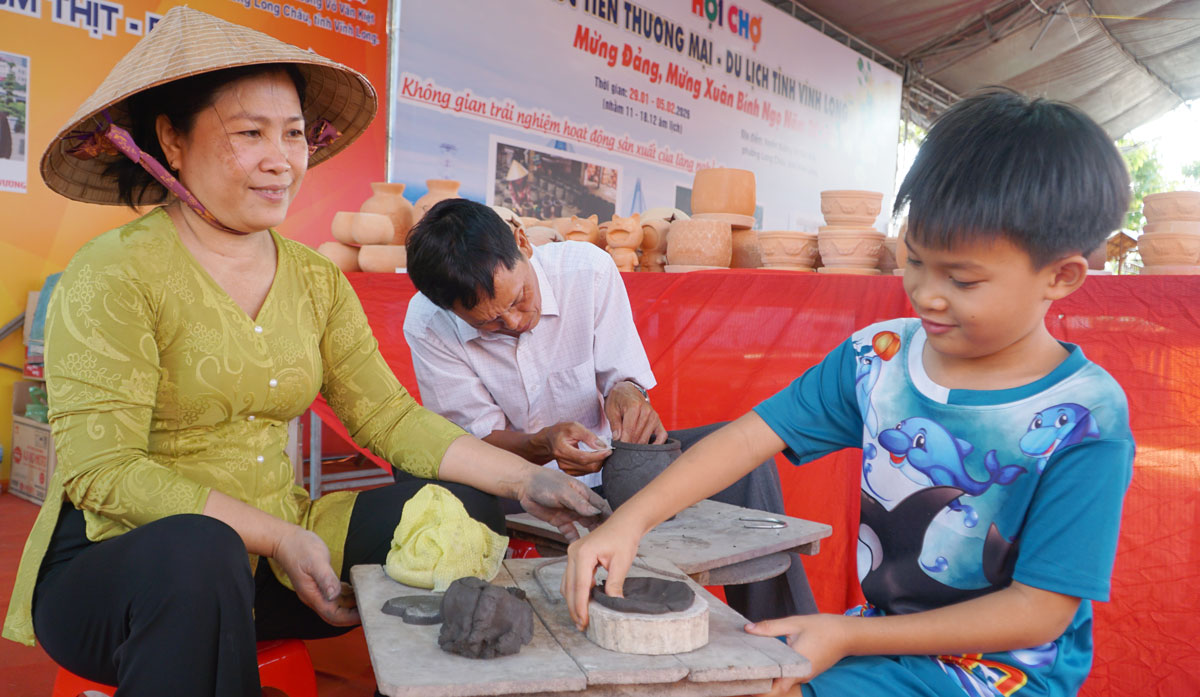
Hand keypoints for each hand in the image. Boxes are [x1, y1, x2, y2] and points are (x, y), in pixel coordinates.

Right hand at [273, 526, 360, 626]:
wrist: (286, 540)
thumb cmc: (299, 548)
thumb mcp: (316, 562)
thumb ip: (326, 579)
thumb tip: (335, 595)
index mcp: (312, 595)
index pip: (333, 615)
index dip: (349, 618)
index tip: (365, 615)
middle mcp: (314, 596)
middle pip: (335, 615)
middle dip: (352, 616)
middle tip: (371, 610)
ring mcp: (317, 591)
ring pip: (337, 606)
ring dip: (352, 606)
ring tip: (369, 601)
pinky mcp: (321, 583)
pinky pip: (336, 595)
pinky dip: (348, 596)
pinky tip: (358, 590)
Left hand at [517, 467, 611, 540]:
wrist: (524, 485)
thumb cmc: (544, 482)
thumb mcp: (563, 491)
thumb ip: (579, 503)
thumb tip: (596, 512)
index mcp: (583, 494)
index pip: (601, 507)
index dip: (609, 517)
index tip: (616, 529)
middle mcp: (579, 504)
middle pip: (595, 518)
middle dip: (602, 529)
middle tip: (608, 543)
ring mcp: (570, 513)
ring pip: (585, 527)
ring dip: (591, 536)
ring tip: (597, 547)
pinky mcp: (560, 521)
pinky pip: (570, 532)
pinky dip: (575, 540)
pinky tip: (580, 548)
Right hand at [533, 421, 610, 475]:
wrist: (549, 440)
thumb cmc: (561, 431)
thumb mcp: (574, 427)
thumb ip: (588, 436)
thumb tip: (602, 446)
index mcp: (562, 450)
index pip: (583, 458)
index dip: (598, 456)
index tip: (609, 450)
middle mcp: (562, 462)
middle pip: (588, 466)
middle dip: (601, 459)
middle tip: (607, 449)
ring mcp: (565, 469)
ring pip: (589, 470)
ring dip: (598, 461)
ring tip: (600, 451)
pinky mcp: (570, 472)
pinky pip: (586, 471)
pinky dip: (593, 464)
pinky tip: (593, 456)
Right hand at [561, 516, 640, 630]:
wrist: (624, 523)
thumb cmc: (624, 538)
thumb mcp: (621, 563)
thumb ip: (615, 584)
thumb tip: (613, 604)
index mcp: (583, 554)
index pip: (580, 586)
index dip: (581, 606)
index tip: (584, 621)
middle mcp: (573, 553)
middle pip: (570, 587)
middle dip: (574, 608)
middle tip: (581, 625)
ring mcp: (572, 554)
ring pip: (568, 584)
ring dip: (573, 601)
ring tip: (581, 617)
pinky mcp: (575, 556)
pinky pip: (571, 578)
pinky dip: (576, 591)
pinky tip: (584, 601)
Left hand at [604, 382, 666, 443]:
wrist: (627, 390)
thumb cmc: (617, 399)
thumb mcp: (611, 409)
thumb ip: (615, 424)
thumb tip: (617, 439)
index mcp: (634, 407)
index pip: (629, 431)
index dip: (623, 443)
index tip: (618, 449)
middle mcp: (647, 411)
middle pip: (638, 436)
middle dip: (628, 445)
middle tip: (621, 450)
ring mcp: (654, 416)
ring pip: (646, 439)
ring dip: (638, 446)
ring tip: (629, 449)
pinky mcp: (658, 421)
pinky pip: (662, 436)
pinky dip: (657, 444)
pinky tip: (647, 449)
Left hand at [744, 613, 856, 688]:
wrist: (848, 634)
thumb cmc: (823, 628)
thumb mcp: (795, 623)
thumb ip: (770, 627)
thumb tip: (748, 629)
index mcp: (796, 666)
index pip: (774, 690)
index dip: (757, 693)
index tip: (740, 689)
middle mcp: (801, 675)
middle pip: (775, 690)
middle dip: (757, 687)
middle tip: (736, 680)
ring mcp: (805, 675)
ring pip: (782, 683)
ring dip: (766, 680)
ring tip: (746, 672)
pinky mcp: (807, 671)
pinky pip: (789, 677)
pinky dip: (776, 674)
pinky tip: (765, 665)